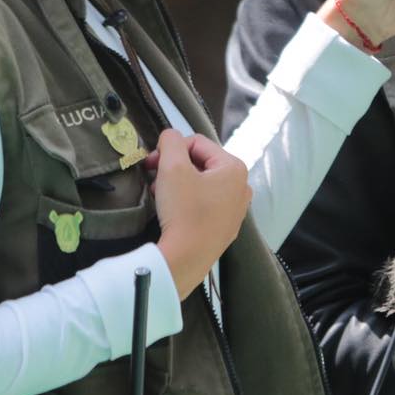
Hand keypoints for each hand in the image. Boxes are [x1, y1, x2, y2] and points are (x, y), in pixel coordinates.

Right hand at [145, 128, 250, 298]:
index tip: (152, 163)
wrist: (186, 258)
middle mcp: (242, 187)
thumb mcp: (172, 167)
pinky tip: (172, 211)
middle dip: (174, 167)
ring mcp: (236, 210)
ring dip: (178, 184)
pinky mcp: (225, 228)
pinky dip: (187, 202)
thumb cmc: (184, 210)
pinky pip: (205, 204)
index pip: (197, 143)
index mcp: (235, 167)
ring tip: (160, 195)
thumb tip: (171, 136)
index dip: (171, 149)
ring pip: (201, 184)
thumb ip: (171, 141)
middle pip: (200, 163)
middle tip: (154, 179)